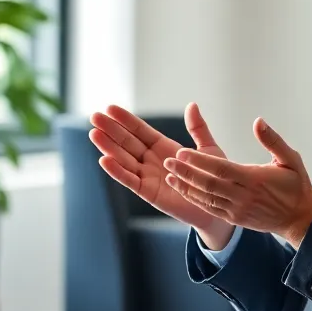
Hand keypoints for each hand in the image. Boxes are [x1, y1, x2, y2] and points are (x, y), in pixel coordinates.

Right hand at [90, 103, 233, 249]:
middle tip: (94, 117)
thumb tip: (192, 105)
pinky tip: (104, 160)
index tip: (110, 108)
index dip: (125, 120)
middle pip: (126, 142)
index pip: (139, 130)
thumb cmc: (212, 178)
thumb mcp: (208, 149)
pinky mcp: (148, 192)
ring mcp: (147, 175)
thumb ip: (198, 128)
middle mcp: (151, 159)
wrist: (217, 206)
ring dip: (108, 148)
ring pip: (124, 159)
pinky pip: (130, 180)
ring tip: (94, 134)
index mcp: (162, 146)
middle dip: (111, 130)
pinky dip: (117, 171)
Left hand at [163, 118, 311, 249]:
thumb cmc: (295, 185)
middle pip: (209, 184)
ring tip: (168, 174)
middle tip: (167, 161)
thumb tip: (258, 121)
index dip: (200, 161)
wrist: (300, 219)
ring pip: (206, 197)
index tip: (182, 152)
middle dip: (186, 173)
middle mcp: (243, 196)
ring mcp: (237, 209)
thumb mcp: (290, 159)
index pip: (222, 169)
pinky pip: (209, 208)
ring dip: (185, 186)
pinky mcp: (234, 217)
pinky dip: (193, 198)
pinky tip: (181, 188)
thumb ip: (273, 140)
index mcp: (254, 179)